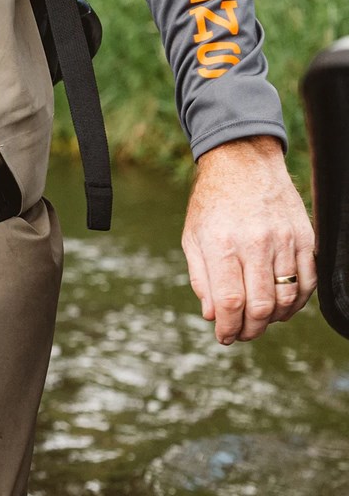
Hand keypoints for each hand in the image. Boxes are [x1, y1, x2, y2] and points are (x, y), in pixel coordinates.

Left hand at [182, 135, 315, 344]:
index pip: (229, 302)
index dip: (227, 328)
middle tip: (241, 334)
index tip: (223, 336)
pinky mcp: (304, 238)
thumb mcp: (193, 235)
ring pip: (286, 299)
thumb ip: (200, 277)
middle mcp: (254, 243)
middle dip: (249, 330)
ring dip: (272, 320)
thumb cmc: (213, 201)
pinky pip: (307, 283)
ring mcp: (283, 241)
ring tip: (259, 321)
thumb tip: (211, 315)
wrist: (243, 163)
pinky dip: (296, 303)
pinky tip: (281, 306)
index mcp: (221, 243)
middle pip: (260, 306)